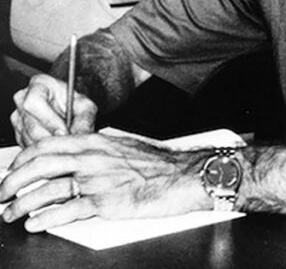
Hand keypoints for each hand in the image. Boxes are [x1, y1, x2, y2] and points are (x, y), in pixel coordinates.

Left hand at [0, 133, 207, 231]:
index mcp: (95, 142)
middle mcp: (92, 159)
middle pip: (38, 166)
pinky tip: (36, 223)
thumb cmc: (162, 163)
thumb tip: (83, 154)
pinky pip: (67, 211)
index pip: (46, 145)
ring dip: (21, 204)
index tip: (12, 169)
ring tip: (10, 214)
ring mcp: (97, 181)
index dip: (22, 158)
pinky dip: (46, 219)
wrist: (187, 175)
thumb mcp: (126, 145)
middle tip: (2, 193)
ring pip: (46, 190)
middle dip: (12, 181)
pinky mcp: (106, 203)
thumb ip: (101, 149)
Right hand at [9, 74, 97, 145]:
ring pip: (28, 139)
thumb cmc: (75, 103)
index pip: (34, 103)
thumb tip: (81, 135)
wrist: (68, 109)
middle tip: (68, 144)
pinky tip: (56, 147)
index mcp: (38, 84)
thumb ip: (84, 120)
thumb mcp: (86, 107)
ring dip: (48, 146)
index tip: (64, 132)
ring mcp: (17, 117)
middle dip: (51, 138)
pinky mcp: (17, 133)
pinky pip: (28, 146)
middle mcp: (22, 98)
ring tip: (65, 146)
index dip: (49, 120)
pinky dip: (43, 150)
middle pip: (31, 125)